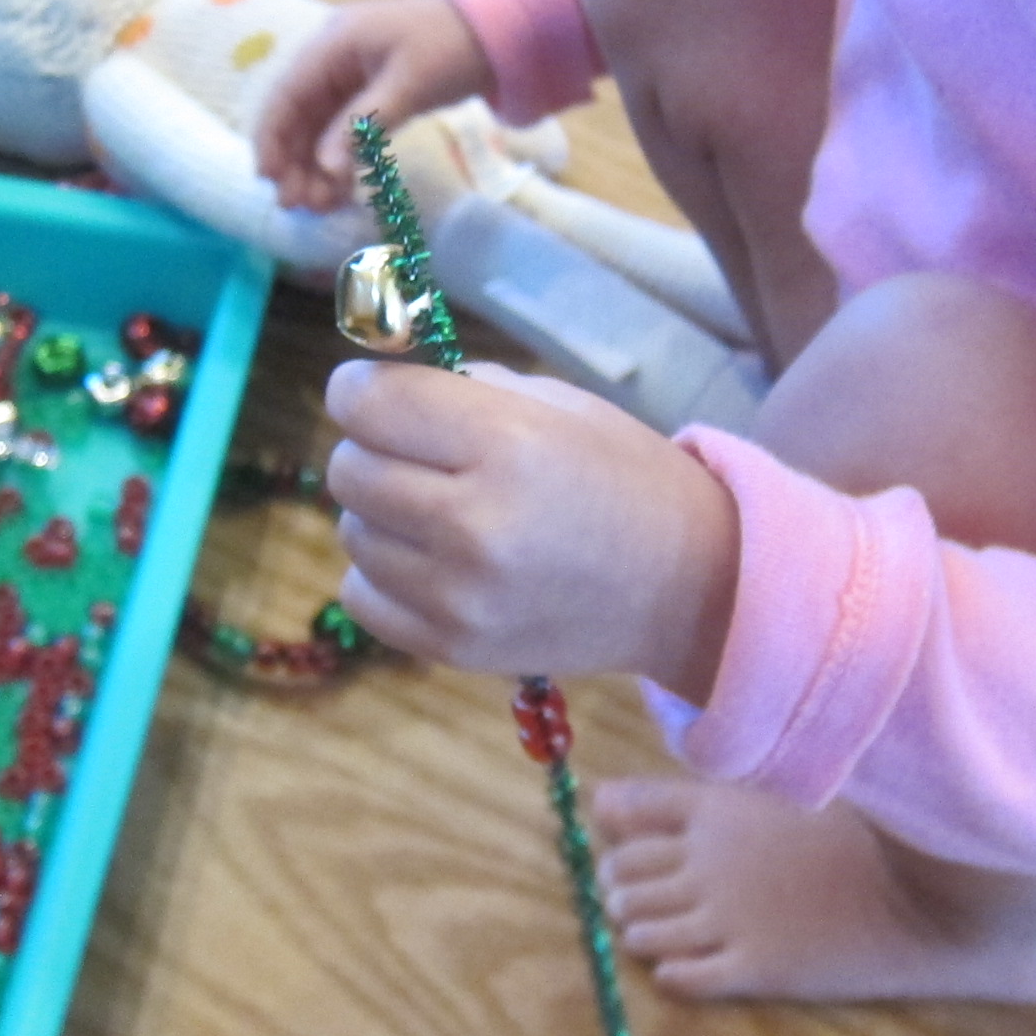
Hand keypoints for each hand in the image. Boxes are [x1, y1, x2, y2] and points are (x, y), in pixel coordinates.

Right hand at [252, 0, 492, 210]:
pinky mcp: (367, 97)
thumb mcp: (408, 84)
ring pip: (317, 129)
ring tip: (320, 206)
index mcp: (333, 45)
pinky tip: (340, 191)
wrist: (494, 33)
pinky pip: (341, 133)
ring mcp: (348, 79)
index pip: (287, 93)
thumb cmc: (450, 47)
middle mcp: (332, 61)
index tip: (269, 178)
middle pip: (297, 115)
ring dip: (314, 167)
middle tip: (298, 205)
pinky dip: (339, 161)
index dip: (272, 136)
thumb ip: (364, 123)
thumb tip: (325, 167)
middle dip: (293, 161)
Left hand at [324, 357, 739, 697]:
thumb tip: (371, 388)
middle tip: (419, 453)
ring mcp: (459, 596)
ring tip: (439, 510)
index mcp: (507, 444)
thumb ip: (460, 390)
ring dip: (381, 512)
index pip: (368, 403)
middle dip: (372, 449)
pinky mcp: (452, 647)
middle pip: (348, 468)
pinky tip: (433, 560)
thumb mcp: (555, 404)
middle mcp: (475, 523)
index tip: (376, 391)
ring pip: (352, 531)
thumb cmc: (620, 476)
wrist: (687, 584)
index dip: (359, 388)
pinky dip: (384, 571)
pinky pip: (361, 594)